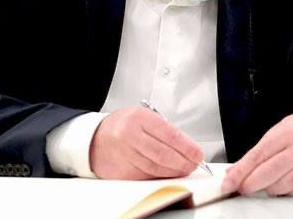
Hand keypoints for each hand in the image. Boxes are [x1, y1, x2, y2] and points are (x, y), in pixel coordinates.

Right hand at [89, 105, 204, 179]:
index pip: (169, 134)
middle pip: (164, 154)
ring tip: (183, 169)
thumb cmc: (122, 126)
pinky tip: (168, 173)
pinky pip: (146, 176)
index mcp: (138, 117)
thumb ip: (163, 129)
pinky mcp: (121, 171)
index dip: (187, 147)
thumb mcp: (142, 117)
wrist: (95, 139)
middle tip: (193, 164)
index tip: (197, 153)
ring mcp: (124, 154)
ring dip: (174, 171)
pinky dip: (160, 176)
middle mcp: (130, 135)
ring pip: (156, 168)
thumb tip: (186, 146)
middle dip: (183, 161)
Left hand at [222, 109, 292, 195]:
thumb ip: (262, 149)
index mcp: (286, 134)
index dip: (241, 171)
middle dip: (250, 184)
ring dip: (266, 188)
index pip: (258, 156)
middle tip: (239, 187)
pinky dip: (283, 191)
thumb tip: (241, 167)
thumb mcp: (280, 129)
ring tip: (258, 183)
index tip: (229, 180)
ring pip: (281, 187)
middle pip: (269, 174)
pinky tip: (278, 184)